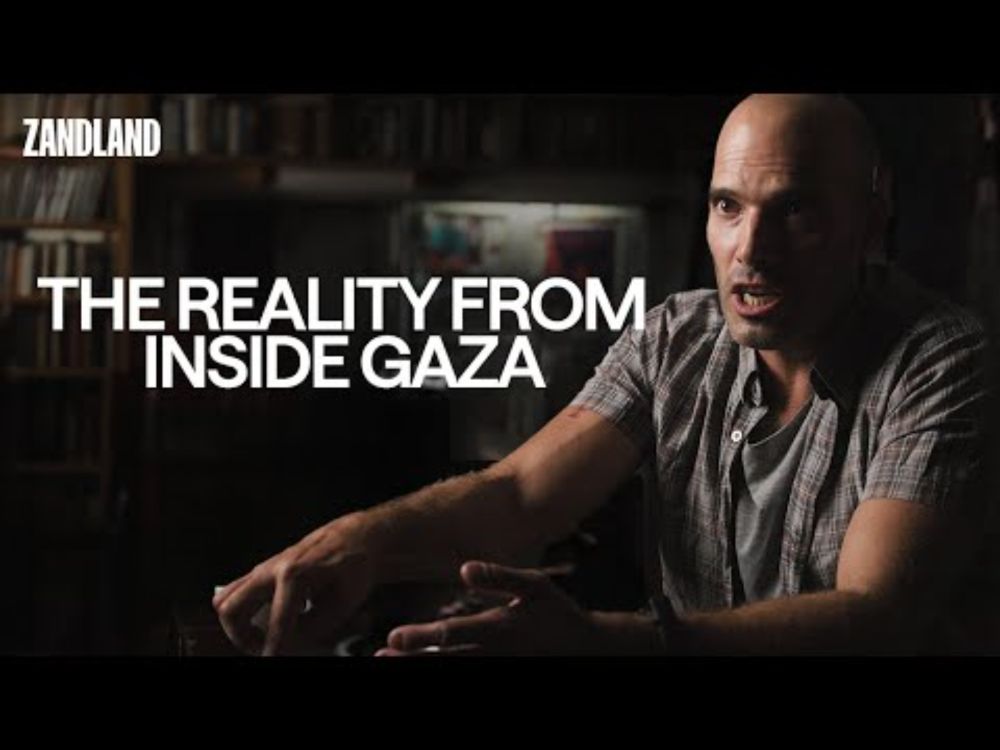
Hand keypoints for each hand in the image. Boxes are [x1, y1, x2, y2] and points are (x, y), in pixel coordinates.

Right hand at [212, 520, 374, 655]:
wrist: (354, 537)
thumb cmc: (354, 567)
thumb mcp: (344, 603)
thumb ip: (314, 628)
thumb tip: (290, 645)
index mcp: (295, 574)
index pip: (276, 622)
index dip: (274, 648)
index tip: (273, 659)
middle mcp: (273, 568)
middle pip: (230, 608)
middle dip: (243, 638)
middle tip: (264, 649)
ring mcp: (264, 568)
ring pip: (224, 598)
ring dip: (237, 625)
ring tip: (261, 638)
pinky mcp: (263, 571)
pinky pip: (236, 593)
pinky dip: (243, 613)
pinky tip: (269, 621)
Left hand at [376, 561, 603, 655]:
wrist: (589, 650)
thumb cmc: (558, 614)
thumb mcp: (535, 586)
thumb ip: (500, 576)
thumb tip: (464, 569)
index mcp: (499, 629)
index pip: (452, 635)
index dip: (421, 638)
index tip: (393, 637)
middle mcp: (494, 654)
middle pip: (444, 662)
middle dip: (410, 661)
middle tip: (380, 657)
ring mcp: (498, 669)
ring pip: (453, 673)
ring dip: (420, 670)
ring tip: (389, 666)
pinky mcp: (502, 675)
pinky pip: (469, 678)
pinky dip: (445, 674)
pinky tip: (424, 669)